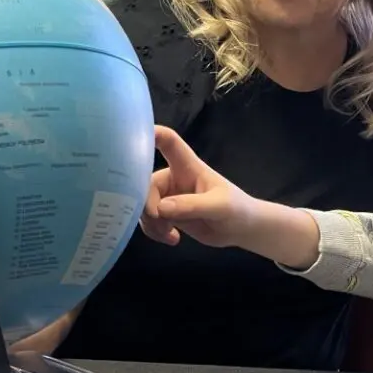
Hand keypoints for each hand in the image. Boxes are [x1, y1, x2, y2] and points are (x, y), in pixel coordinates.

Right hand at [143, 125, 321, 268]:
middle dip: (146, 205)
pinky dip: (154, 231)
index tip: (131, 137)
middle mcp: (173, 177)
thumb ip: (192, 206)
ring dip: (150, 222)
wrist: (241, 229)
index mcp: (188, 166)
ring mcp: (168, 196)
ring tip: (169, 235)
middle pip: (144, 182)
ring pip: (143, 204)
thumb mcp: (219, 207)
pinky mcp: (167, 213)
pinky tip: (172, 238)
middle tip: (160, 222)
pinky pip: (148, 219)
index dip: (151, 134)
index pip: (168, 142)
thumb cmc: (236, 209)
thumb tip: (161, 208)